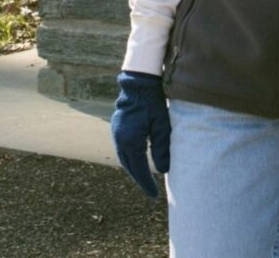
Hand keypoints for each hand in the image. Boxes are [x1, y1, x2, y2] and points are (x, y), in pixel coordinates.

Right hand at [110, 70, 169, 198]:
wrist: (139, 83)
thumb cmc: (153, 103)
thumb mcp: (162, 126)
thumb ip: (162, 149)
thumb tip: (162, 171)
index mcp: (130, 140)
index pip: (138, 169)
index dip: (146, 183)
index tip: (154, 195)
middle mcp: (119, 138)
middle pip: (129, 166)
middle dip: (139, 179)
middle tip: (150, 191)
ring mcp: (116, 132)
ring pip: (124, 158)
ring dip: (134, 169)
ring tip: (145, 179)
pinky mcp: (117, 126)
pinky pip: (123, 148)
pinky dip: (130, 158)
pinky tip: (138, 160)